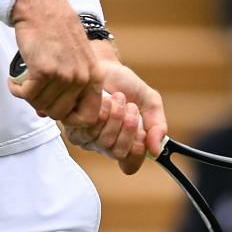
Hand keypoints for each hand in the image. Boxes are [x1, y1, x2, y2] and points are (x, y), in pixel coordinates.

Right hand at [8, 0, 100, 121]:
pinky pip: (25, 94)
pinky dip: (15, 89)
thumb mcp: (77, 58)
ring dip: (27, 95)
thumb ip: (72, 85)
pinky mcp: (43, 71)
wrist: (43, 7)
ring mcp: (63, 75)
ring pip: (40, 104)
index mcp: (94, 76)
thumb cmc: (57, 30)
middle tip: (34, 92)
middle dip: (43, 105)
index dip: (70, 118)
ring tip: (23, 82)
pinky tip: (14, 80)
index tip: (56, 109)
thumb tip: (52, 112)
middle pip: (59, 113)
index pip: (89, 116)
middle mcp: (82, 78)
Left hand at [62, 46, 165, 174]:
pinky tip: (104, 99)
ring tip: (118, 98)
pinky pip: (89, 129)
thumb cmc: (126, 85)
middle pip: (118, 152)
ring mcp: (88, 139)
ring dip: (115, 117)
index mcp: (126, 144)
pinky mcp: (74, 127)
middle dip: (128, 128)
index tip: (143, 132)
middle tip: (131, 108)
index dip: (137, 151)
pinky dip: (101, 112)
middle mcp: (106, 146)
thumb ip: (158, 126)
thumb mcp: (150, 103)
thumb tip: (157, 150)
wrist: (106, 66)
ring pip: (103, 141)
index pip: (130, 165)